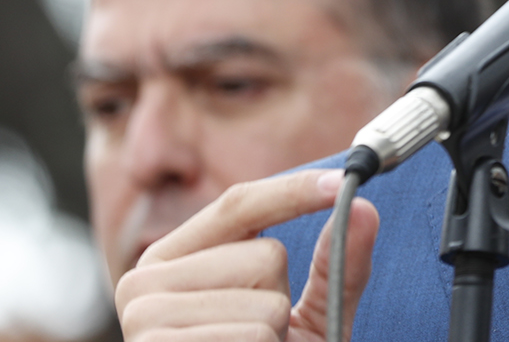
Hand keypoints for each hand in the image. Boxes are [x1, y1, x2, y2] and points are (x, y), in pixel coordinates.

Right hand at [116, 169, 378, 341]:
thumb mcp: (305, 318)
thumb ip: (335, 265)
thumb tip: (364, 209)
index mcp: (171, 261)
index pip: (238, 205)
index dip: (293, 190)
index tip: (341, 182)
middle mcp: (143, 282)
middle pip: (265, 255)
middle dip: (281, 302)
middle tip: (258, 339)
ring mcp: (143, 320)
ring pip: (265, 301)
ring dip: (273, 337)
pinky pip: (251, 336)